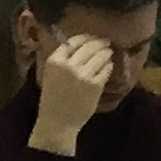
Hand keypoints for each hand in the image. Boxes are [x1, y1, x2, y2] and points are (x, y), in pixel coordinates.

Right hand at [29, 35, 113, 153]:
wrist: (57, 123)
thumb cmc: (53, 99)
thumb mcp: (50, 74)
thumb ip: (63, 60)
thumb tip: (79, 44)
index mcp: (54, 61)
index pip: (73, 41)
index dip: (86, 37)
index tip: (92, 38)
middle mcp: (68, 65)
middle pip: (89, 45)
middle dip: (100, 42)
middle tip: (106, 42)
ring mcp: (83, 75)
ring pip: (101, 55)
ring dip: (107, 52)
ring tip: (109, 52)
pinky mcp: (95, 85)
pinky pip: (106, 69)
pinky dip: (108, 66)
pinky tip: (108, 66)